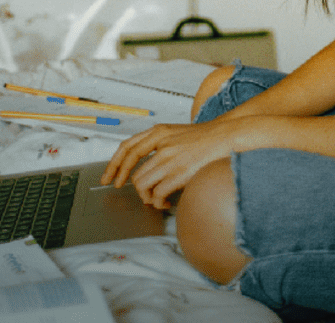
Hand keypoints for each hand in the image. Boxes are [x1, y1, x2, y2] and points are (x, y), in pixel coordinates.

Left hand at [100, 118, 244, 209]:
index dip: (114, 165)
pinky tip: (165, 203)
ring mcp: (170, 158)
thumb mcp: (176, 133)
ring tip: (157, 199)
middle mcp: (162, 143)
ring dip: (147, 197)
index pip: (127, 148)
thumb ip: (159, 144)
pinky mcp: (180, 173)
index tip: (108, 178)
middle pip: (133, 171)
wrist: (226, 137)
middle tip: (137, 196)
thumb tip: (144, 167)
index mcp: (159, 131)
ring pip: (142, 184)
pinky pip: (157, 194)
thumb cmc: (204, 138)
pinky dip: (158, 202)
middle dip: (133, 188)